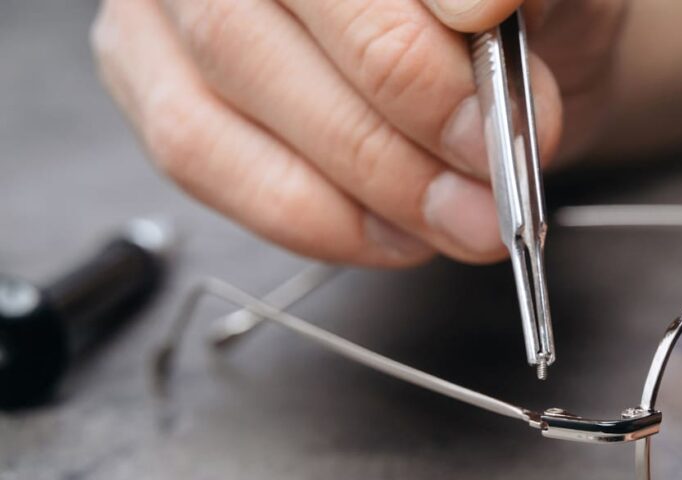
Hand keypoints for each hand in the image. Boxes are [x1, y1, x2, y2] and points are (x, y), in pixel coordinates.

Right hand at [92, 0, 681, 265]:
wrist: (495, 35)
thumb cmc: (512, 6)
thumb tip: (477, 6)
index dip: (416, 65)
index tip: (498, 130)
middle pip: (253, 34)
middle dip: (389, 143)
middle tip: (486, 202)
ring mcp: (167, 3)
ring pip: (219, 108)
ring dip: (354, 192)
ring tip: (455, 226)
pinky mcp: (148, 73)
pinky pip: (200, 160)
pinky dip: (307, 218)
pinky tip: (390, 234)